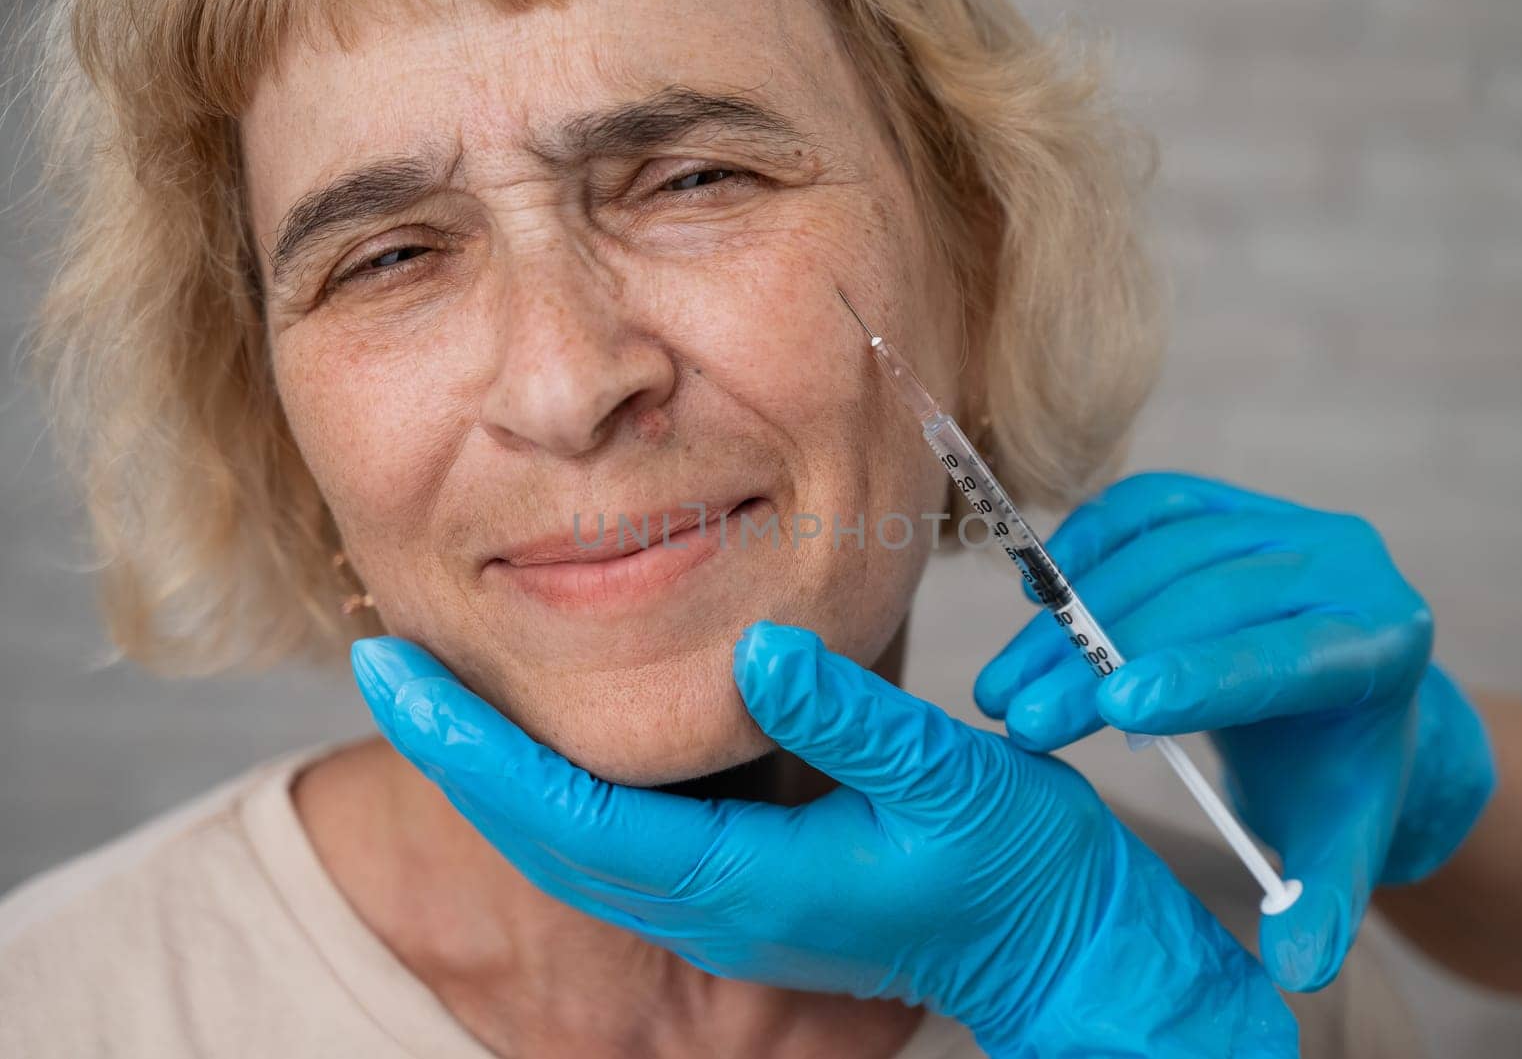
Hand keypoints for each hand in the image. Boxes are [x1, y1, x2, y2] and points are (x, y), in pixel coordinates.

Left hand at [352, 621, 1296, 1057]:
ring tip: (445, 689)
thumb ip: (850, 718)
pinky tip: (551, 735)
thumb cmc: (1017, 873)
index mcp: (743, 881)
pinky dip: (558, 783)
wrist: (1058, 948)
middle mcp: (713, 901)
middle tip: (386, 659)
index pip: (566, 809)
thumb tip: (752, 650)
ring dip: (496, 767)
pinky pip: (617, 837)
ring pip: (570, 838)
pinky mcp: (745, 884)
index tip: (391, 667)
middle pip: (540, 828)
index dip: (469, 740)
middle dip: (453, 748)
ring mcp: (723, 901)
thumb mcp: (949, 780)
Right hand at [974, 472, 1495, 991]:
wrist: (1342, 694)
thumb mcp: (1337, 841)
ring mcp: (1279, 522)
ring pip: (1158, 553)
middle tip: (1023, 721)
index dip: (1197, 675)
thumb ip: (1323, 904)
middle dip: (1098, 664)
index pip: (1282, 655)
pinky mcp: (1225, 504)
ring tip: (1006, 688)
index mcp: (1383, 643)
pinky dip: (1081, 548)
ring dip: (1066, 619)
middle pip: (1201, 602)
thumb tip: (1294, 971)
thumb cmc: (1331, 771)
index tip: (1113, 709)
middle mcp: (1340, 563)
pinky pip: (1143, 508)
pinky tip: (1032, 597)